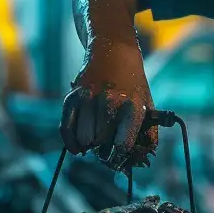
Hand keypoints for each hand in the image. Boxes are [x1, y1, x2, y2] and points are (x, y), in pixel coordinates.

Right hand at [61, 38, 158, 168]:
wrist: (113, 50)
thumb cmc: (132, 85)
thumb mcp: (148, 104)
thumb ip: (147, 134)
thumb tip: (142, 162)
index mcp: (132, 106)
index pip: (122, 145)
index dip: (120, 155)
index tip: (119, 155)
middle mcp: (109, 102)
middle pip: (100, 144)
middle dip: (103, 148)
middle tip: (107, 143)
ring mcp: (88, 98)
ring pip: (83, 140)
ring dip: (89, 144)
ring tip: (97, 136)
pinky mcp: (72, 97)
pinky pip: (66, 130)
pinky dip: (71, 143)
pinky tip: (79, 146)